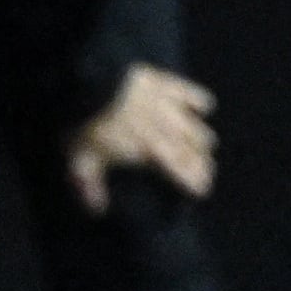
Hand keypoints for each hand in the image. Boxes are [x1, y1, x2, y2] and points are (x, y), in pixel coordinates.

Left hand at [65, 62, 220, 212]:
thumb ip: (91, 185)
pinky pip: (188, 92)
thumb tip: (98, 210)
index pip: (180, 170)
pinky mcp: (163, 82)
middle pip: (194, 150)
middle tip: (208, 174)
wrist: (94, 80)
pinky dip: (198, 100)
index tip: (203, 191)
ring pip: (195, 125)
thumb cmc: (87, 122)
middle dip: (203, 164)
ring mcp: (167, 105)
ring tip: (207, 147)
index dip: (194, 181)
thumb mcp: (81, 158)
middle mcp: (166, 130)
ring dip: (203, 138)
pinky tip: (206, 106)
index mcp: (150, 150)